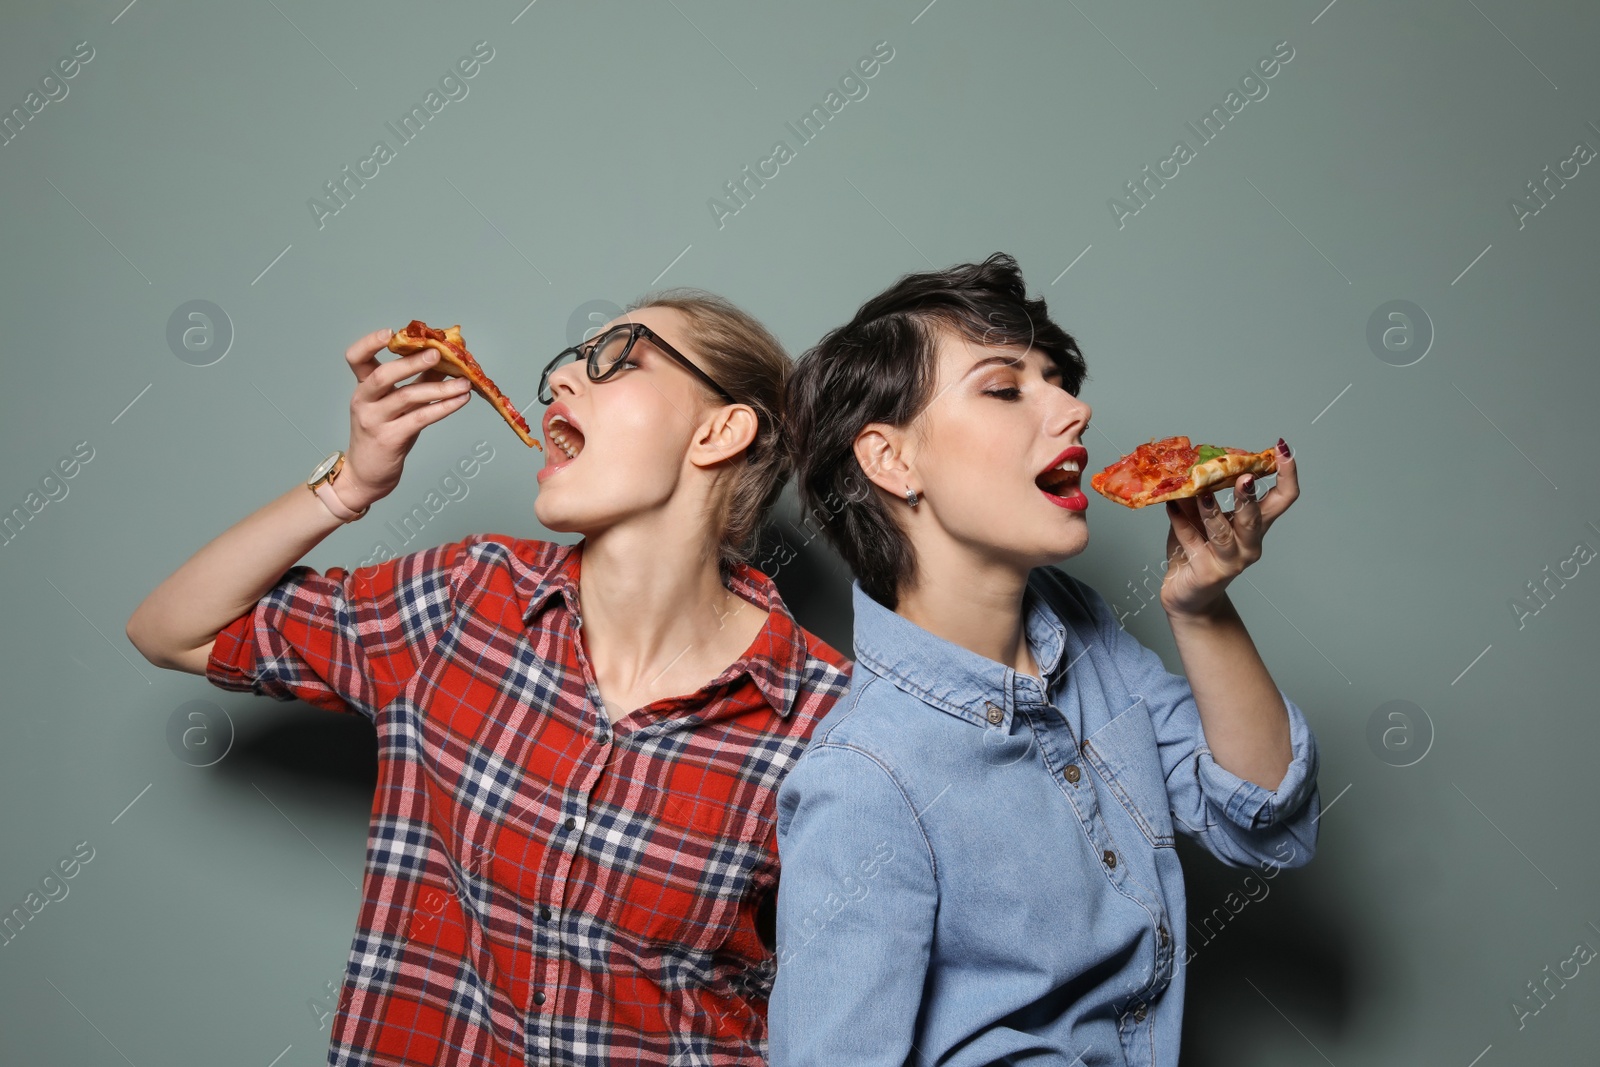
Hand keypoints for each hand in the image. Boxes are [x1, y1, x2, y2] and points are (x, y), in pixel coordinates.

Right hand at [337, 328, 472, 510]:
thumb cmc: (385, 435)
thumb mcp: (397, 405)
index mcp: (363, 388)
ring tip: (464, 382)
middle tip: (437, 353)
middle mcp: (364, 401)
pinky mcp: (389, 439)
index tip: (391, 332)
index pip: (356, 358)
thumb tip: (444, 358)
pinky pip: (420, 418)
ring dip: (440, 388)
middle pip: (383, 375)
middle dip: (411, 362)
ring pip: (407, 397)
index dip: (369, 343)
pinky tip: (461, 400)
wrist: (366, 476)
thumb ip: (417, 381)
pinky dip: (443, 408)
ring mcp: (374, 421)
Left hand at [1159, 441, 1298, 618]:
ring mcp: (1230, 561)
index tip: (1282, 448)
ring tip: (1202, 495)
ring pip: (1225, 534)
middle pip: (1257, 517)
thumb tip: (1194, 461)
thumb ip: (1201, 494)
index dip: (1287, 473)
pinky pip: (1192, 543)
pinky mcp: (1208, 573)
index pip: (1283, 497)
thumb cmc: (1197, 552)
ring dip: (1212, 512)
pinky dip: (1180, 523)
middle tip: (1244, 477)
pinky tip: (1171, 508)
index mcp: (1256, 525)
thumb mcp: (1201, 517)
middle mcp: (1249, 544)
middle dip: (1248, 496)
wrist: (1188, 596)